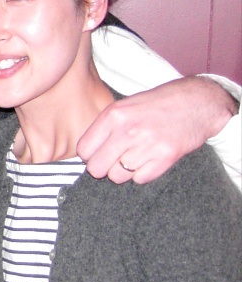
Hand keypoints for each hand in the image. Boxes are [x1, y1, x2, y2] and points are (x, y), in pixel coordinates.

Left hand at [79, 76, 237, 183]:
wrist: (198, 102)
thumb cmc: (157, 104)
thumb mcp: (125, 106)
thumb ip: (105, 126)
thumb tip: (86, 152)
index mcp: (114, 115)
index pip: (84, 150)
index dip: (89, 155)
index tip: (97, 153)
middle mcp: (127, 131)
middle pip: (97, 169)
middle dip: (103, 167)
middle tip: (114, 159)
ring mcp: (147, 145)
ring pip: (117, 177)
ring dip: (123, 171)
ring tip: (134, 156)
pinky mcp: (166, 157)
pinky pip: (139, 179)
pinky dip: (142, 173)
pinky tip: (148, 159)